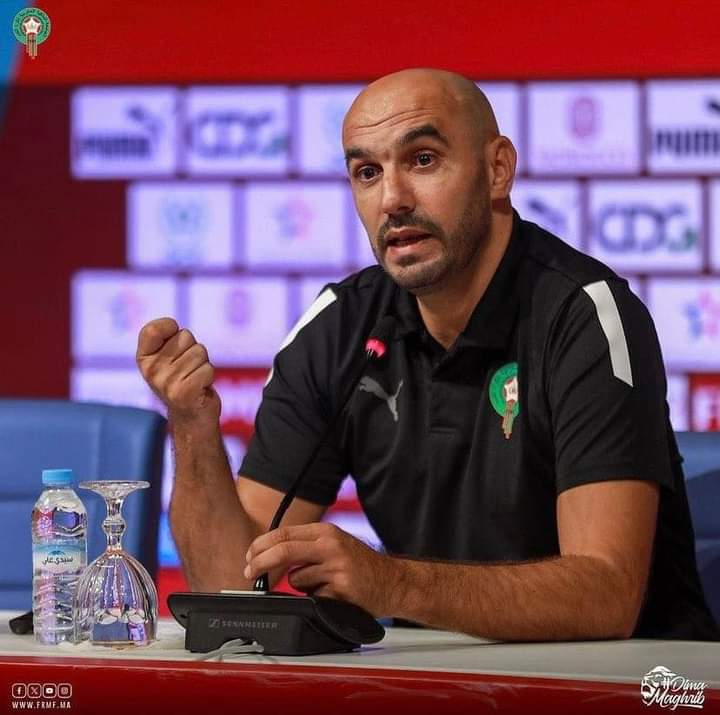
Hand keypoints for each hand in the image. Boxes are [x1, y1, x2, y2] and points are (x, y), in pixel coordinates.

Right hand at [136, 317, 219, 422]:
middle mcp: (151, 370)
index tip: (174, 341)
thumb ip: (167, 337)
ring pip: (199, 352)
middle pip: (185, 336)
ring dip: (202, 363)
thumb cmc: (183, 379)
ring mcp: (166, 383)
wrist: (191, 416)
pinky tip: (200, 388)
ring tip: (194, 378)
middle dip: (193, 349)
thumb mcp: (168, 356)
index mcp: (144, 358)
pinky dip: (209, 377)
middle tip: (189, 368)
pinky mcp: (183, 393)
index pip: (153, 329)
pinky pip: (207, 369)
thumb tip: (172, 325)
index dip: (170, 328)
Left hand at [244, 522, 396, 616]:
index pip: (284, 533)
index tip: (249, 557)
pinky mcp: (340, 590)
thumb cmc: (359, 565)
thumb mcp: (334, 544)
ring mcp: (336, 567)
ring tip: (324, 584)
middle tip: (249, 573)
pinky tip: (335, 595)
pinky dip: (317, 599)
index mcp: (326, 532)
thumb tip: (267, 554)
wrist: (392, 582)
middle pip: (283, 551)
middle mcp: (331, 545)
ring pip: (296, 579)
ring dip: (301, 586)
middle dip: (260, 563)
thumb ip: (306, 546)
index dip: (261, 546)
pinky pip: (312, 597)